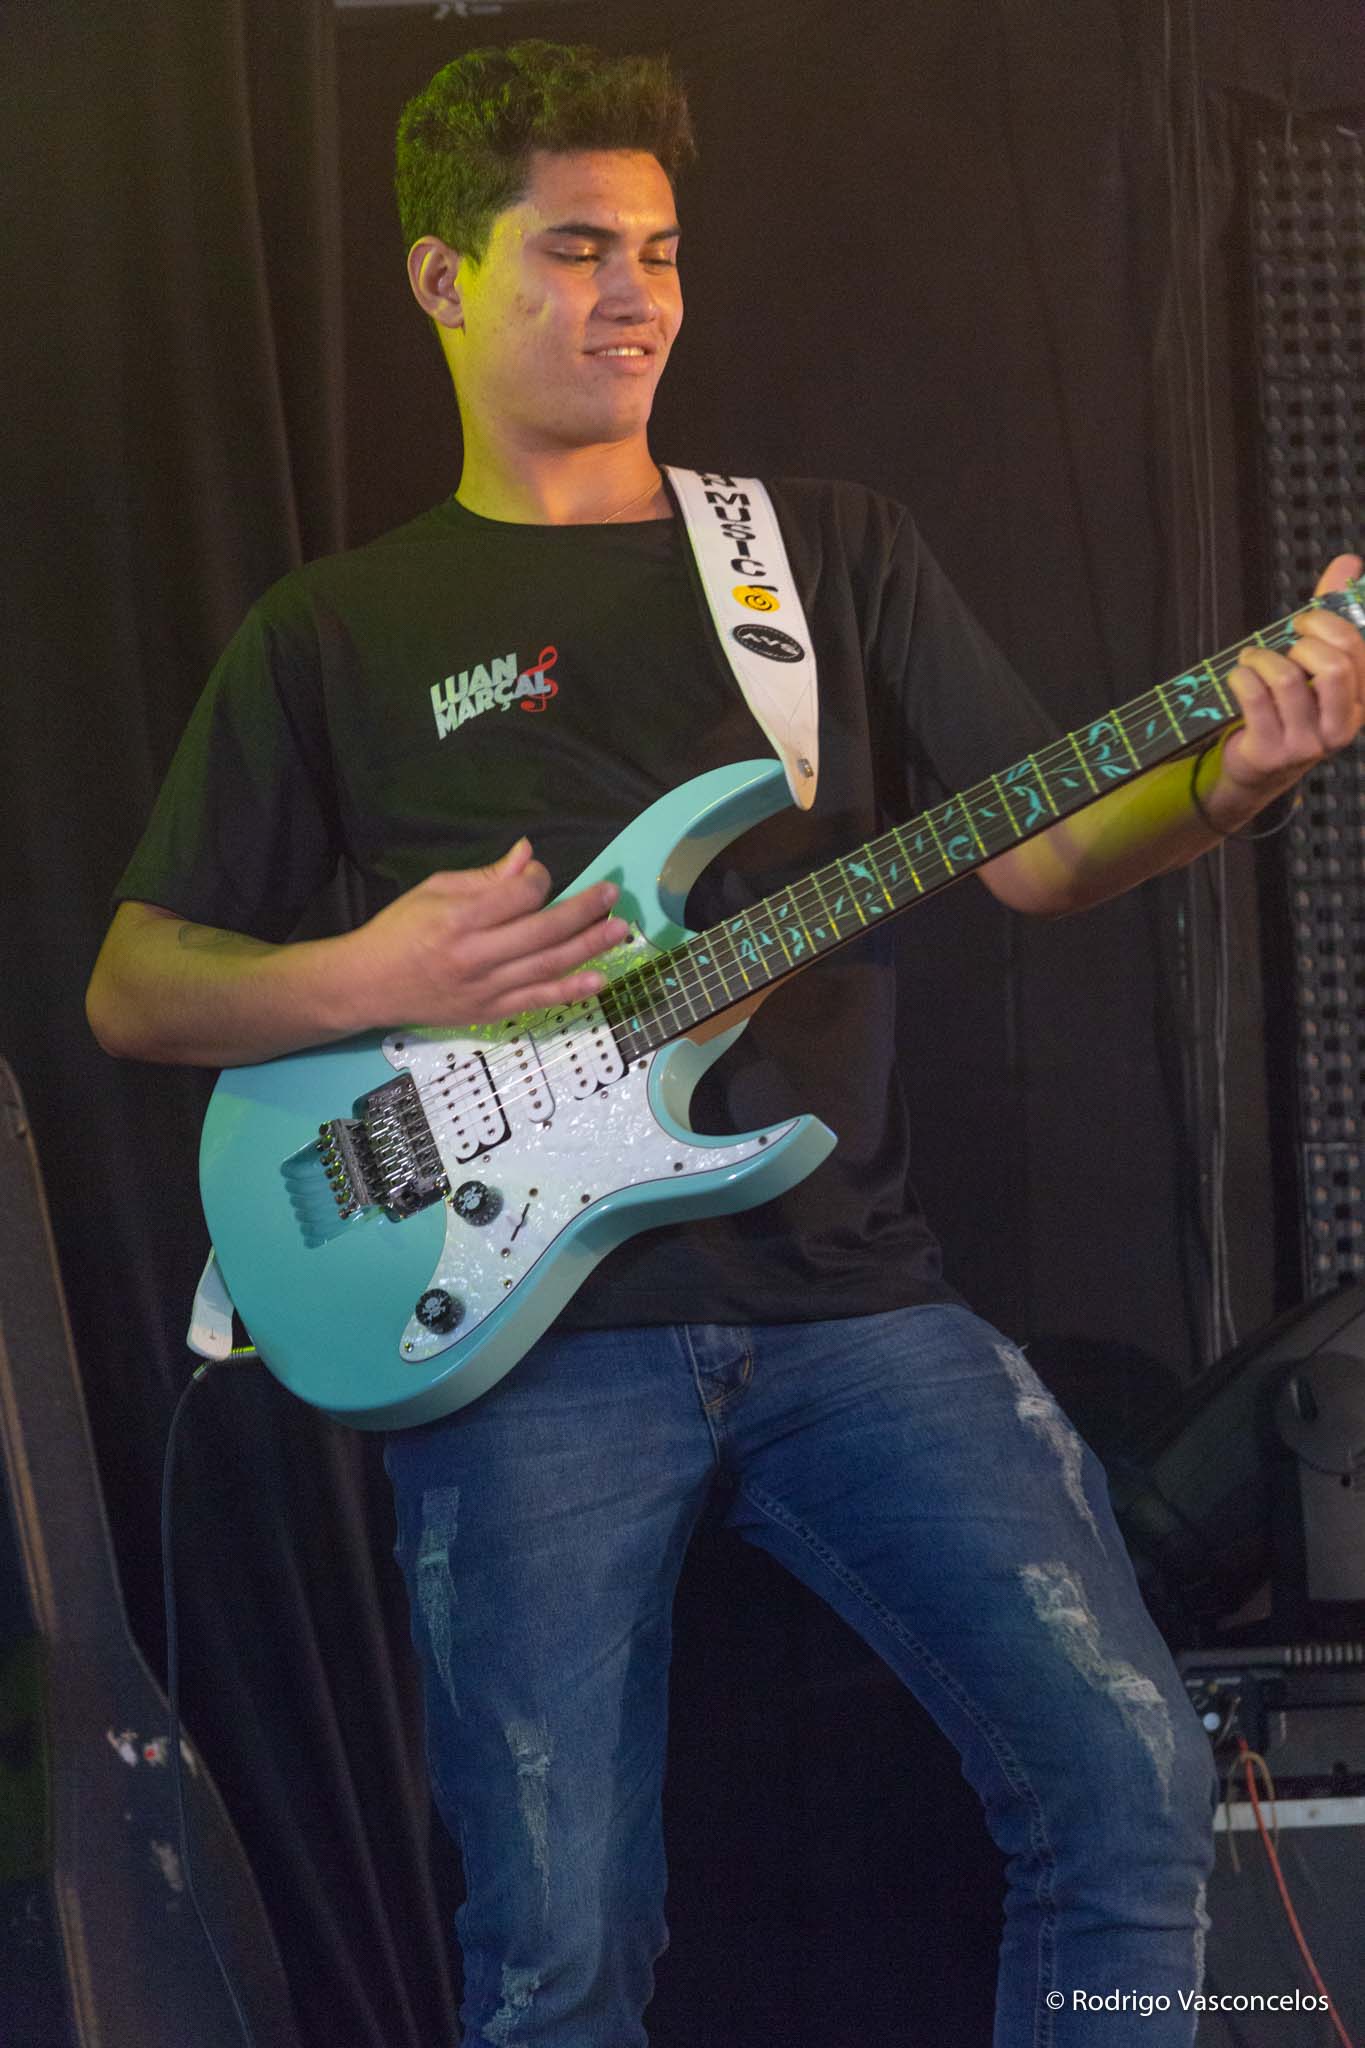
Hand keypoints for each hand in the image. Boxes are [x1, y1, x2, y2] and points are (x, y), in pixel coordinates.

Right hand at [336, 838, 628, 1030]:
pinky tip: (599, 979)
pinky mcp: (489, 1012)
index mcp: (458, 918)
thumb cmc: (400, 930)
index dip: (539, 879)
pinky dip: (570, 991)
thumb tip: (528, 855)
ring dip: (589, 948)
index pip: (518, 895)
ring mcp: (485, 988)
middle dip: (583, 910)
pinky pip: (538, 1000)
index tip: (541, 874)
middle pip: (543, 931)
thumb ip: (485, 877)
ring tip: (619, 930)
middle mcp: (475, 955)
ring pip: (548, 966)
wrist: (368, 985)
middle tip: (612, 894)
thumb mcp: (434, 890)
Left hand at [1212, 553, 1364, 818]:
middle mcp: (1340, 727)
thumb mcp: (1313, 665)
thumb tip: (1349, 563)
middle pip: (1334, 667)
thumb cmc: (1287, 709)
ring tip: (1251, 659)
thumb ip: (1332, 614)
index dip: (1326, 624)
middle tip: (1285, 642)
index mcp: (1358, 702)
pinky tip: (1239, 677)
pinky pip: (1254, 698)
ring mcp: (1306, 745)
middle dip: (1303, 642)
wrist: (1257, 770)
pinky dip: (1241, 677)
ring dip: (1262, 658)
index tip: (1303, 622)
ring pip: (1288, 680)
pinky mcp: (1270, 753)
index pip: (1356, 651)